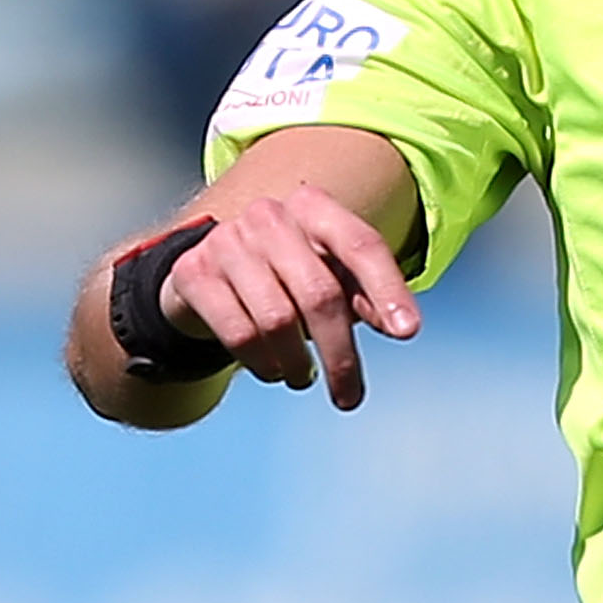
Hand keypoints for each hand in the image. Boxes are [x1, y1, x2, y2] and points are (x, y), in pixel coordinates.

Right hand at [154, 185, 420, 409]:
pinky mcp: (194, 274)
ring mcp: (227, 242)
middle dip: (341, 353)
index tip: (408, 332)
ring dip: (298, 363)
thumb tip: (399, 325)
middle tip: (350, 395)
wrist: (206, 267)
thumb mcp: (330, 273)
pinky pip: (239, 333)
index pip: (362, 245)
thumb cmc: (287, 272)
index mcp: (314, 207)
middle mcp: (270, 217)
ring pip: (278, 320)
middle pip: (321, 294)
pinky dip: (262, 363)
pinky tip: (273, 370)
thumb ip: (366, 294)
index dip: (389, 290)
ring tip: (305, 378)